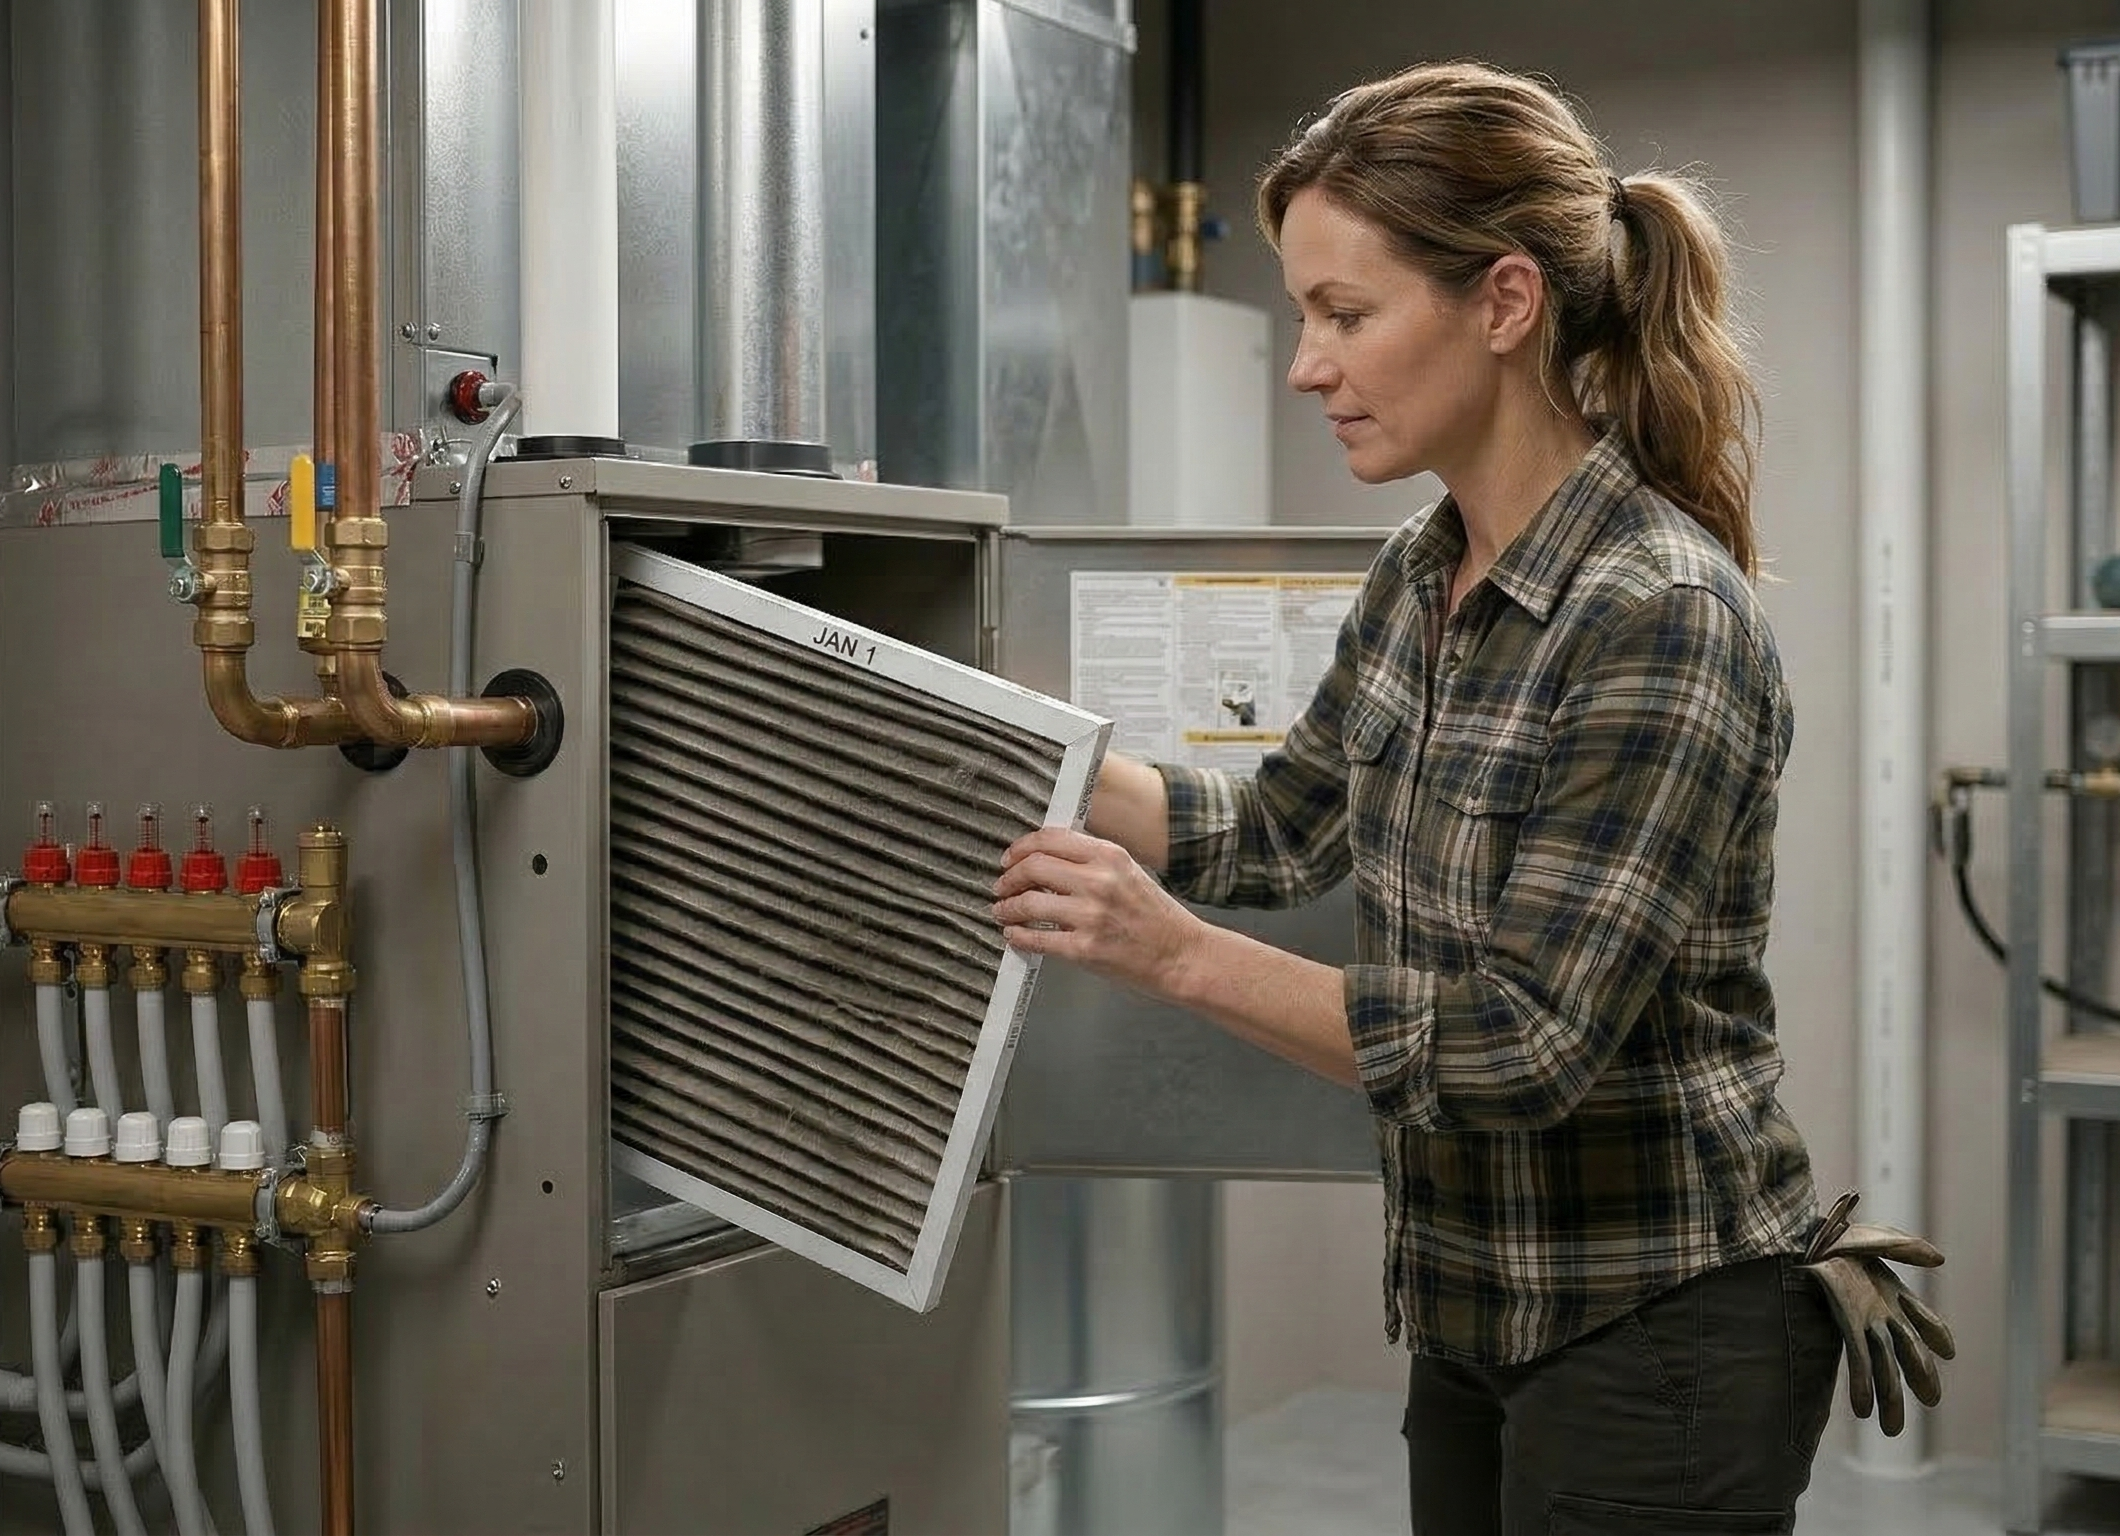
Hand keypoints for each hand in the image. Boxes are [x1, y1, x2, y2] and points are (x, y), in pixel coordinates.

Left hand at [993, 826, 1204, 997]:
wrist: (1183, 956)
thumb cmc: (1158, 918)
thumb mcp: (1129, 873)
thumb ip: (1092, 863)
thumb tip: (1046, 862)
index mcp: (1110, 856)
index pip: (1050, 839)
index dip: (1021, 847)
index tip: (1010, 858)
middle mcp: (1099, 881)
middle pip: (1033, 866)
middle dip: (1008, 877)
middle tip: (1001, 886)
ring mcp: (1091, 916)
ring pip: (1029, 903)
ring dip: (1007, 908)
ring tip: (1002, 912)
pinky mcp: (1085, 949)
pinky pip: (1037, 939)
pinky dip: (1018, 936)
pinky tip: (1015, 935)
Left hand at [1800, 1191, 1955, 1436]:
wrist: (1798, 1238)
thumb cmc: (1833, 1237)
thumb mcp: (1874, 1238)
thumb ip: (1905, 1248)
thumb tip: (1939, 1258)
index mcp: (1893, 1293)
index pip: (1923, 1320)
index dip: (1936, 1334)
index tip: (1949, 1352)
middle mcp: (1881, 1313)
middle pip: (1907, 1351)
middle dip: (1920, 1378)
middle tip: (1932, 1401)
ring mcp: (1863, 1322)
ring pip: (1884, 1364)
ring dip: (1889, 1396)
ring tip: (1891, 1430)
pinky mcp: (1843, 1324)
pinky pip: (1857, 1358)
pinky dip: (1862, 1383)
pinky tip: (1862, 1409)